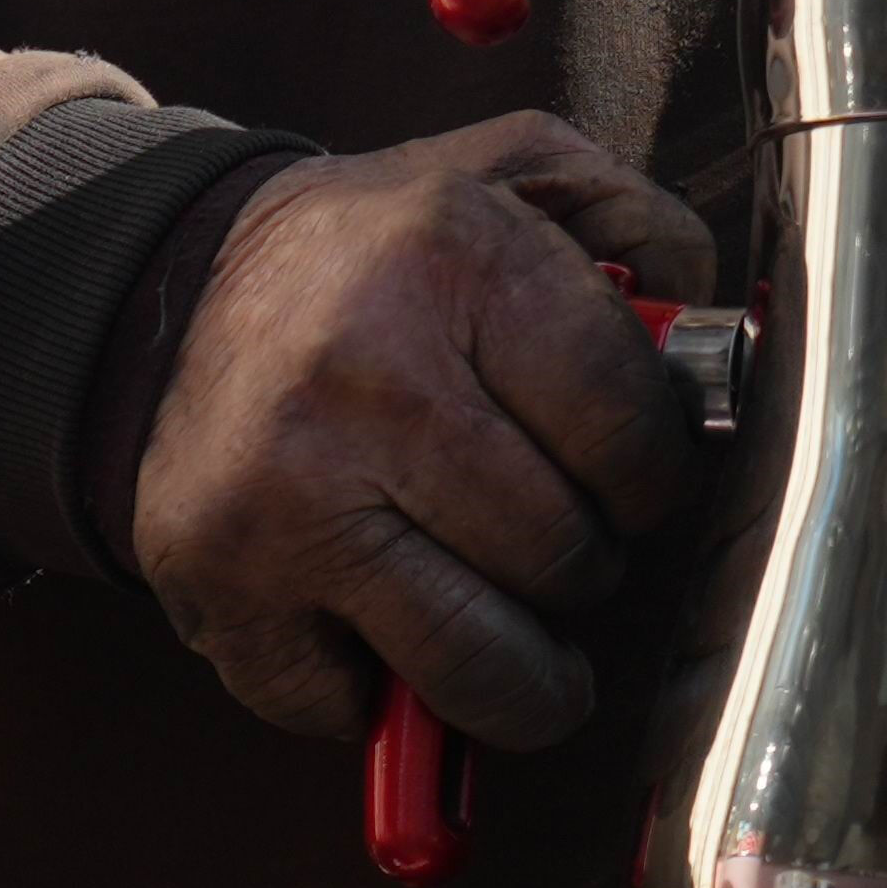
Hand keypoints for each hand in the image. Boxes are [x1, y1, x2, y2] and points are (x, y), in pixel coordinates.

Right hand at [123, 118, 715, 750]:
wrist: (171, 289)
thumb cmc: (374, 259)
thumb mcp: (511, 176)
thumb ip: (638, 225)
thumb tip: (715, 343)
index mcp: (450, 256)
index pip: (629, 431)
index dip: (648, 473)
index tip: (622, 472)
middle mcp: (363, 371)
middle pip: (566, 557)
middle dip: (578, 561)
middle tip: (541, 528)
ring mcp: (282, 489)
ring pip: (481, 664)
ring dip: (514, 665)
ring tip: (502, 617)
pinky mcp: (219, 581)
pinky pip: (352, 711)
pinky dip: (376, 694)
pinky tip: (371, 617)